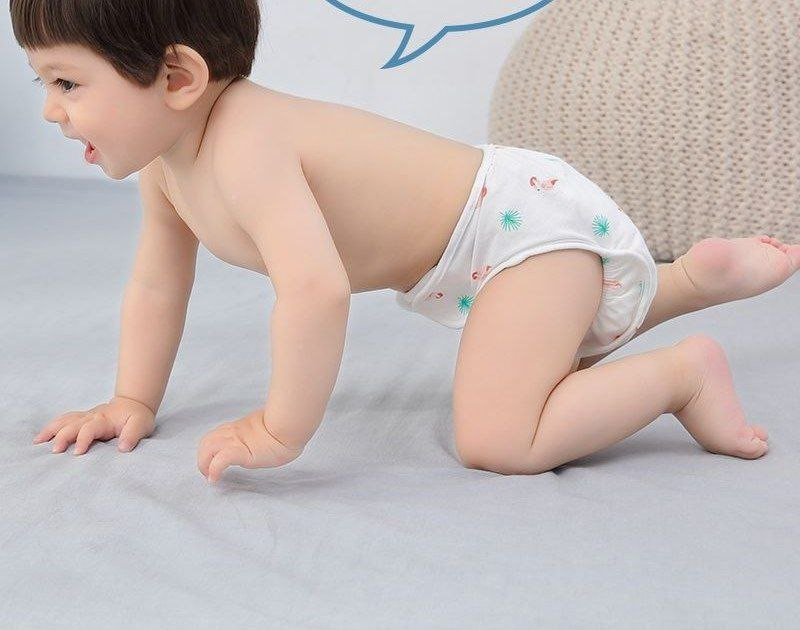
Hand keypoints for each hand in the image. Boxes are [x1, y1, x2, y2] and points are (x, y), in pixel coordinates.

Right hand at [32, 396, 155, 454]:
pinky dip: (51, 427)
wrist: (134, 405)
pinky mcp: (81, 418)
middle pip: (72, 424)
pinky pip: (64, 420)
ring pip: (64, 420)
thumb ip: (132, 435)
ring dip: (51, 430)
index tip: (77, 453)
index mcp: (104, 419)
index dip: (83, 439)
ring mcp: (85, 416)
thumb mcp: (141, 425)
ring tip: (37, 442)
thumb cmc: (137, 418)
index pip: (90, 428)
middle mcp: (91, 416)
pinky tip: (41, 437)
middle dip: (62, 437)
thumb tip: (123, 448)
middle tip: (55, 451)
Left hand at [197, 408, 304, 482]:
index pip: (214, 435)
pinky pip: (221, 460)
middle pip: (206, 442)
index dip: (208, 449)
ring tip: (210, 476)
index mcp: (238, 428)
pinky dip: (214, 469)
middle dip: (202, 458)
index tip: (211, 462)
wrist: (290, 427)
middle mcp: (234, 433)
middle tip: (207, 473)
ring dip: (204, 464)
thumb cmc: (285, 430)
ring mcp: (236, 442)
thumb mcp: (265, 430)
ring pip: (208, 449)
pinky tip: (215, 478)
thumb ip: (256, 434)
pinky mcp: (242, 452)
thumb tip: (260, 439)